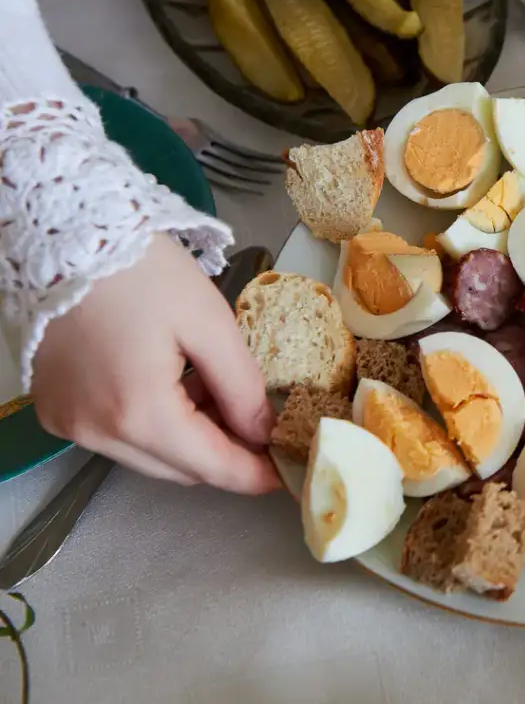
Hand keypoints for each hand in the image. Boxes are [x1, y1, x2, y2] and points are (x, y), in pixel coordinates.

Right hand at [32, 236, 279, 493]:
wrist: (65, 231)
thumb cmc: (139, 268)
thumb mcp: (209, 322)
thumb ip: (242, 386)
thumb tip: (265, 432)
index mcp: (138, 412)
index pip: (211, 467)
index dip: (255, 474)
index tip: (287, 473)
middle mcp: (97, 432)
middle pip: (180, 469)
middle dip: (226, 456)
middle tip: (264, 429)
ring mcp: (70, 423)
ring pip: (149, 456)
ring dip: (191, 439)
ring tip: (221, 395)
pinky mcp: (56, 408)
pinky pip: (118, 435)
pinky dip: (154, 424)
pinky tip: (178, 386)